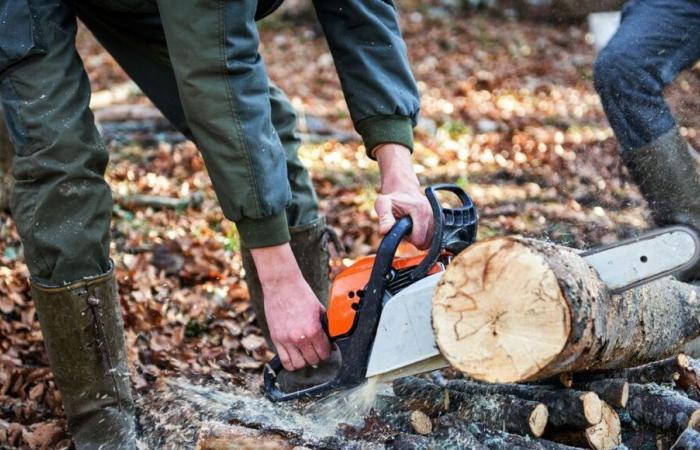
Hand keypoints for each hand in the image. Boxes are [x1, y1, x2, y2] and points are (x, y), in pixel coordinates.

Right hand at [250, 244, 331, 371]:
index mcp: (313, 330)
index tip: (327, 348)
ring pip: (298, 364)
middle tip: (317, 350)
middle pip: (312, 360)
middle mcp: (299, 338)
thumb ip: (325, 326)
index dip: (327, 351)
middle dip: (317, 356)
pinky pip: (284, 360)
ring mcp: (286, 340)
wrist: (282, 285)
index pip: (324, 352)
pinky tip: (295, 356)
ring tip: (306, 354)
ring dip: (304, 361)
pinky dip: (291, 362)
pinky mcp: (276, 338)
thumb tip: (331, 341)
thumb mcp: (319, 309)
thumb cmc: (301, 294)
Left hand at [374, 144, 433, 248]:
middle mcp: (432, 212)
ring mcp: (438, 215)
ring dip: (420, 237)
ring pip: (431, 240)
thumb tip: (385, 231)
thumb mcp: (383, 205)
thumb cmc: (392, 199)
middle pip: (426, 241)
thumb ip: (384, 218)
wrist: (402, 190)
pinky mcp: (440, 218)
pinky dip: (426, 234)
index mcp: (420, 210)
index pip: (419, 239)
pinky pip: (435, 235)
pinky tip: (418, 226)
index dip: (409, 239)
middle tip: (406, 228)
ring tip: (411, 226)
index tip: (402, 230)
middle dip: (415, 239)